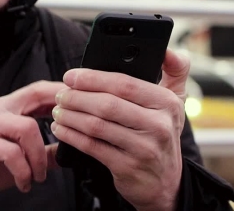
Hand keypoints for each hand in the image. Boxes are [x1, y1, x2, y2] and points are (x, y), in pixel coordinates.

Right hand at [0, 80, 65, 204]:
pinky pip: (10, 152)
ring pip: (27, 127)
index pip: (38, 90)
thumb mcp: (21, 158)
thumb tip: (70, 150)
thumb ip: (44, 151)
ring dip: (39, 156)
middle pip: (34, 95)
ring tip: (39, 176)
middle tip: (73, 132)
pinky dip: (23, 170)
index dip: (61, 93)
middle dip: (59, 110)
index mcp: (8, 108)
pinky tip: (24, 182)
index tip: (82, 104)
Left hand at [51, 49, 189, 210]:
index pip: (125, 83)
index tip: (72, 75)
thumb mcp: (175, 102)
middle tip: (61, 93)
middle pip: (107, 104)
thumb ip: (175, 71)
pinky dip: (72, 136)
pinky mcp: (127, 168)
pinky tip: (62, 129)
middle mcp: (159, 126)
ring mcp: (143, 148)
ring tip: (58, 110)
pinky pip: (92, 147)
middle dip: (77, 97)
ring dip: (71, 115)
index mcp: (167, 103)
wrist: (165, 183)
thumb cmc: (161, 133)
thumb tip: (168, 50)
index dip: (93, 77)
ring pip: (96, 125)